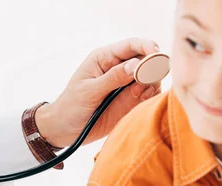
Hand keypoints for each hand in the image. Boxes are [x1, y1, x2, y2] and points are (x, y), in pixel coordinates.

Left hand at [35, 38, 161, 147]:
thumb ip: (112, 78)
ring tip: (138, 94)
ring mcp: (127, 84)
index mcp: (104, 58)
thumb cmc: (71, 106)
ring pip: (151, 76)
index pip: (130, 45)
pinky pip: (150, 92)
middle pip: (145, 59)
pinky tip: (141, 100)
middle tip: (145, 81)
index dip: (146, 46)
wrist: (65, 130)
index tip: (156, 54)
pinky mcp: (132, 100)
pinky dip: (151, 95)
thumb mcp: (89, 91)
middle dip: (152, 67)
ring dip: (151, 82)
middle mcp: (118, 68)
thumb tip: (136, 64)